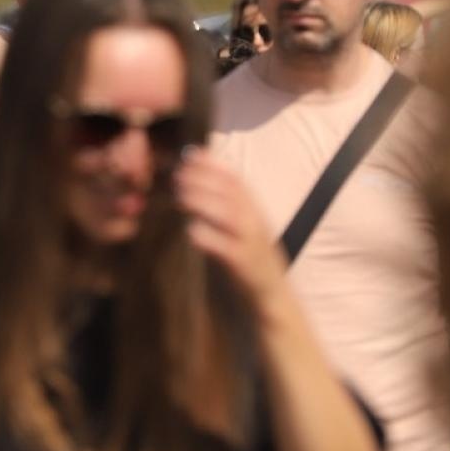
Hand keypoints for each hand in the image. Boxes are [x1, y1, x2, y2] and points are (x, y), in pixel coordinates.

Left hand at [173, 148, 289, 317]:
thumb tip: (195, 183)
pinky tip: (190, 231)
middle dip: (203, 179)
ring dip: (203, 202)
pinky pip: (228, 248)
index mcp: (254, 210)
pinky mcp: (246, 265)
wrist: (273, 296)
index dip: (213, 164)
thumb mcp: (242, 228)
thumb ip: (225, 207)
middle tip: (176, 174)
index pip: (236, 179)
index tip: (189, 154)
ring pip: (230, 215)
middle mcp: (256, 222)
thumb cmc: (250, 259)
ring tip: (180, 196)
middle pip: (231, 192)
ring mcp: (252, 243)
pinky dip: (209, 237)